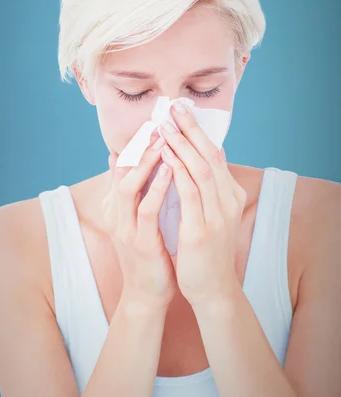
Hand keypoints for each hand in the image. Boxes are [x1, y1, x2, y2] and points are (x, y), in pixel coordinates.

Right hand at [102, 128, 177, 311]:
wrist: (147, 294)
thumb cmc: (149, 252)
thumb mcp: (139, 218)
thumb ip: (137, 191)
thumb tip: (131, 162)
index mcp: (115, 205)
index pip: (121, 165)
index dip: (135, 142)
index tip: (153, 121)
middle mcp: (115, 212)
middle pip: (121, 169)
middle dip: (139, 144)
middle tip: (157, 122)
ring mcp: (124, 227)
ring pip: (129, 185)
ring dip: (146, 161)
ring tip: (164, 140)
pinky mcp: (138, 241)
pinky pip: (146, 209)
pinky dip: (158, 187)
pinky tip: (172, 170)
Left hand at [159, 103, 246, 309]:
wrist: (213, 289)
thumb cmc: (206, 250)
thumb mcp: (211, 214)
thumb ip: (205, 188)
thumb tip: (198, 160)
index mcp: (230, 195)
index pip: (215, 154)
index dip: (199, 131)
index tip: (183, 110)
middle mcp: (228, 200)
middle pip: (210, 155)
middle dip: (192, 129)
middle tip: (174, 107)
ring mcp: (218, 215)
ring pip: (201, 169)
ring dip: (182, 144)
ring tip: (165, 125)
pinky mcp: (203, 229)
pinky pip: (190, 192)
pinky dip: (177, 169)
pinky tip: (165, 154)